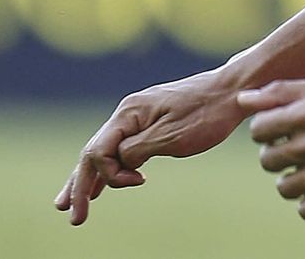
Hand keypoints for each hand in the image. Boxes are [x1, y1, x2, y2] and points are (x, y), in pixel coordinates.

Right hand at [54, 69, 245, 225]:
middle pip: (94, 152)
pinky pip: (122, 148)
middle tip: (69, 214)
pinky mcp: (153, 122)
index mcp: (129, 113)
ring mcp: (140, 116)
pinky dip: (111, 168)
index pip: (98, 150)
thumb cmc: (207, 113)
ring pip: (106, 151)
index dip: (107, 175)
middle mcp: (128, 112)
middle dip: (80, 184)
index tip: (138, 183)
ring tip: (69, 204)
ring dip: (88, 179)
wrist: (235, 89)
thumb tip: (117, 162)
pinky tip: (103, 185)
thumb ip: (137, 150)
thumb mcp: (171, 137)